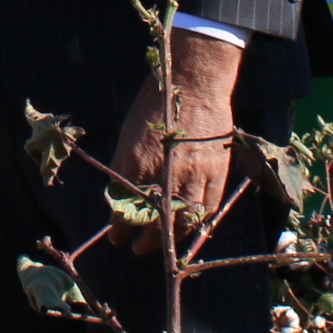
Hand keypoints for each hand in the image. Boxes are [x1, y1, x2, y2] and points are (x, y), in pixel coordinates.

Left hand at [108, 31, 243, 254]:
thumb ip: (124, 168)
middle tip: (138, 249)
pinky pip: (208, 208)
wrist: (193, 82)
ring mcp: (195, 174)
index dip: (119, 229)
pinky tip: (189, 229)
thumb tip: (118, 197)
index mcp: (138, 162)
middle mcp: (166, 173)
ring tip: (163, 246)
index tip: (116, 238)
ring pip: (183, 221)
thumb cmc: (155, 105)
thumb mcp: (128, 135)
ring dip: (171, 238)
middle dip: (145, 241)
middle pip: (155, 222)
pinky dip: (198, 224)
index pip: (125, 209)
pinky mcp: (217, 172)